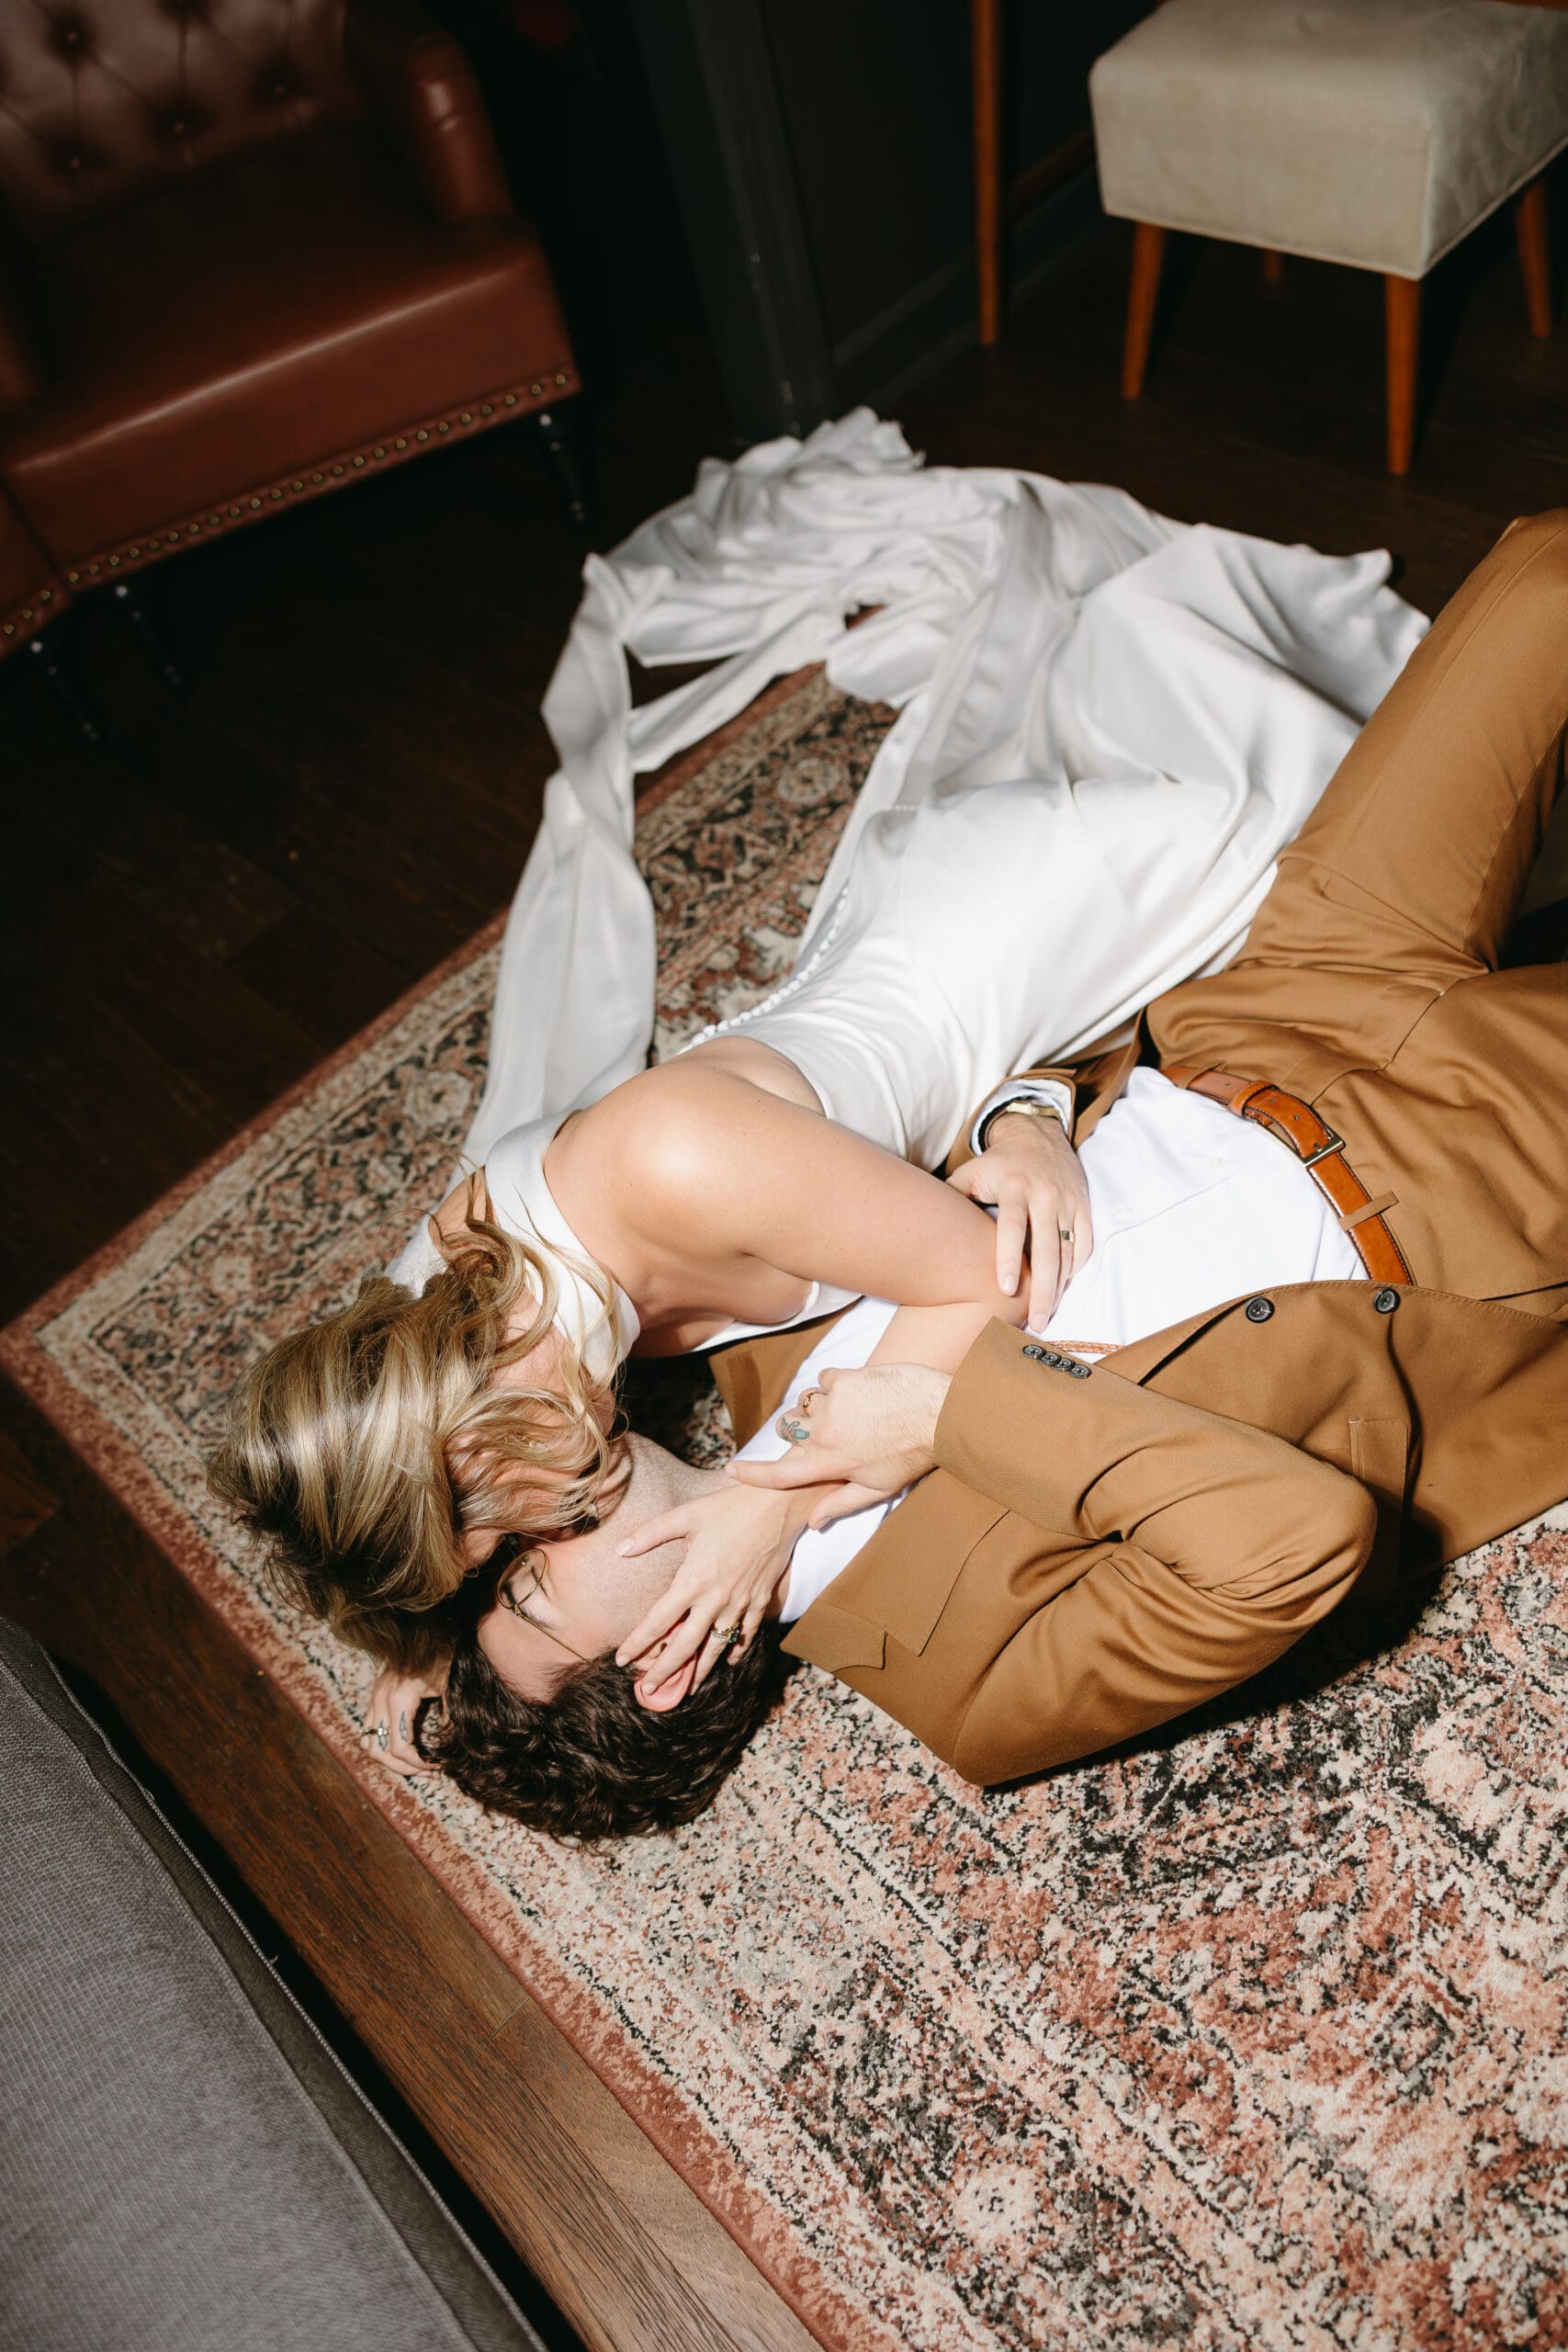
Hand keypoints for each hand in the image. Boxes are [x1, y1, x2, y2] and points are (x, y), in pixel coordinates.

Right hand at [361, 1665, 445, 1777]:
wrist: (426, 1629)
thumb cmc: (441, 1654)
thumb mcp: (449, 1685)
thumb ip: (450, 1717)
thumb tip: (449, 1747)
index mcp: (398, 1698)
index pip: (399, 1747)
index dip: (418, 1764)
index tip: (438, 1765)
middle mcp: (380, 1699)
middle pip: (379, 1751)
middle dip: (403, 1768)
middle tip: (427, 1771)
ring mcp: (374, 1697)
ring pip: (368, 1743)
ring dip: (389, 1759)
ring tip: (414, 1764)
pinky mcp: (374, 1696)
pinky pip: (368, 1730)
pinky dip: (381, 1744)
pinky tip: (404, 1747)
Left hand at [613, 1481, 811, 1705]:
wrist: (779, 1504)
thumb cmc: (730, 1507)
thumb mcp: (686, 1515)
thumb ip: (651, 1533)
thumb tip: (620, 1549)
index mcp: (693, 1579)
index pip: (658, 1622)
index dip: (638, 1644)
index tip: (622, 1661)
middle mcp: (716, 1598)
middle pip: (686, 1645)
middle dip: (666, 1671)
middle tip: (651, 1690)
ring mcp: (741, 1602)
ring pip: (717, 1647)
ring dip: (701, 1671)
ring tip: (688, 1689)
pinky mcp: (761, 1599)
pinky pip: (747, 1634)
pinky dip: (736, 1651)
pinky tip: (728, 1661)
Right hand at [727, 1362, 948, 1518]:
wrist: (941, 1414)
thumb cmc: (911, 1455)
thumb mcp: (877, 1489)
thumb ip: (839, 1504)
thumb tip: (812, 1521)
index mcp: (828, 1463)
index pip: (779, 1474)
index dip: (752, 1474)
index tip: (731, 1471)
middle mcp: (823, 1434)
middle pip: (788, 1430)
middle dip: (799, 1432)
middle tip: (828, 1436)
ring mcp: (832, 1404)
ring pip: (807, 1403)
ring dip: (821, 1408)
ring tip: (853, 1414)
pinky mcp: (844, 1378)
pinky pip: (825, 1380)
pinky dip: (837, 1386)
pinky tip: (861, 1395)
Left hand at [948, 1109, 1092, 1325]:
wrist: (1037, 1133)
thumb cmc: (997, 1163)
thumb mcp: (970, 1173)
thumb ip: (950, 1200)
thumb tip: (917, 1227)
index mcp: (1014, 1187)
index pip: (1012, 1227)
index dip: (1009, 1259)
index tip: (1006, 1289)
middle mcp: (1044, 1194)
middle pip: (1046, 1249)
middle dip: (1042, 1289)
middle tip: (1035, 1322)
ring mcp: (1067, 1201)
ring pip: (1068, 1251)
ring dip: (1059, 1287)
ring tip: (1046, 1315)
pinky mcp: (1083, 1206)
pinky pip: (1083, 1243)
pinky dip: (1075, 1268)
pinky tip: (1062, 1287)